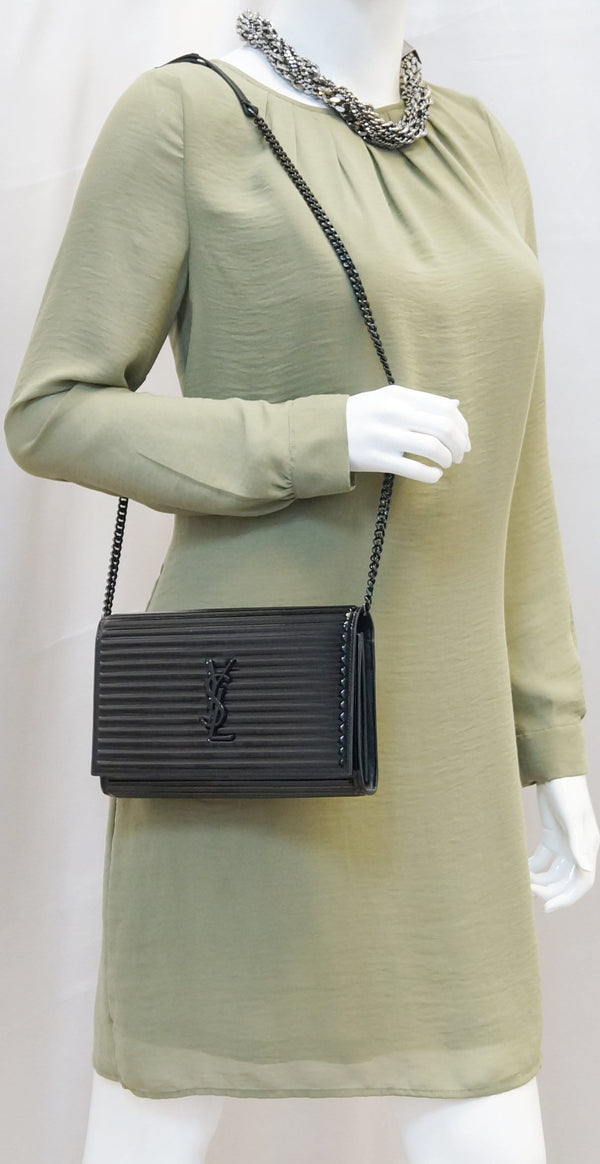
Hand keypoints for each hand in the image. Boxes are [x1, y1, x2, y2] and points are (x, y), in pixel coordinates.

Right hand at [346, 383, 470, 483]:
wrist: (328, 432)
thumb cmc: (363, 415)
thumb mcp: (390, 398)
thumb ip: (422, 401)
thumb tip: (455, 407)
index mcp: (401, 396)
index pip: (444, 408)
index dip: (461, 425)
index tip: (464, 438)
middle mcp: (396, 414)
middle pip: (443, 427)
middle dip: (459, 444)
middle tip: (461, 454)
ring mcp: (387, 437)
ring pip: (432, 447)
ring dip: (447, 458)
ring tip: (447, 463)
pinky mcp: (379, 459)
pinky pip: (414, 469)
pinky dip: (431, 474)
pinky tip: (435, 475)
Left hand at [529, 775, 599, 911]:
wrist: (555, 769)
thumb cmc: (566, 791)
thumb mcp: (572, 817)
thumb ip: (578, 844)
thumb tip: (584, 869)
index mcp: (588, 847)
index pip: (582, 882)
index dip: (567, 898)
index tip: (547, 907)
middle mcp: (578, 848)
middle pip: (566, 881)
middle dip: (549, 890)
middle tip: (527, 892)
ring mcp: (565, 843)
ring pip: (553, 872)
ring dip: (539, 880)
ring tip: (521, 880)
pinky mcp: (552, 835)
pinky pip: (543, 860)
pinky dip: (532, 866)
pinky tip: (519, 867)